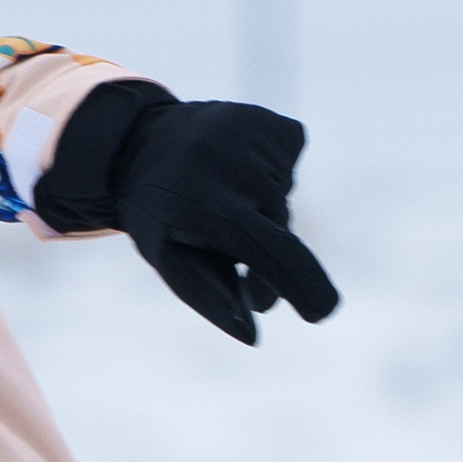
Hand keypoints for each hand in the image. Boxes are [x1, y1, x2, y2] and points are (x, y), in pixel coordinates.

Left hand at [40, 82, 339, 338]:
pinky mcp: (275, 125)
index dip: (301, 283)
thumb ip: (210, 299)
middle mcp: (237, 167)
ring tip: (222, 198)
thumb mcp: (169, 261)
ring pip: (284, 200)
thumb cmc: (158, 214)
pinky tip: (237, 169)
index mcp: (209, 206)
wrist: (140, 142)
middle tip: (237, 260)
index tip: (322, 311)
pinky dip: (271, 178)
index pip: (271, 250)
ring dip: (264, 212)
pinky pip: (289, 168)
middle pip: (280, 231)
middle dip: (268, 256)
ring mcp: (258, 137)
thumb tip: (253, 336)